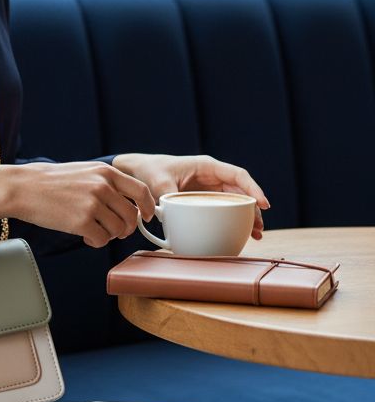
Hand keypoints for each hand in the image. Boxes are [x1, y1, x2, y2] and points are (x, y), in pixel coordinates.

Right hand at [0, 160, 157, 249]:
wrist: (23, 187)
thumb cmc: (50, 181)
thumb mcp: (84, 171)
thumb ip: (106, 182)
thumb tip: (127, 203)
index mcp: (106, 172)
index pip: (141, 191)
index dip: (148, 207)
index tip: (146, 217)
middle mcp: (102, 186)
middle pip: (131, 216)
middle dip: (126, 228)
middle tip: (115, 231)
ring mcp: (92, 204)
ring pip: (118, 230)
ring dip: (109, 235)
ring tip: (93, 231)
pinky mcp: (81, 222)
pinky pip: (101, 240)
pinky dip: (95, 241)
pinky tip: (84, 235)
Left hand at [111, 153, 269, 239]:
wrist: (139, 172)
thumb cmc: (150, 170)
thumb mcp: (158, 181)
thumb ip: (167, 193)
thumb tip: (171, 210)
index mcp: (207, 166)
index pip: (237, 175)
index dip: (252, 189)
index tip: (262, 204)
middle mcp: (212, 177)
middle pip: (241, 192)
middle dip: (253, 209)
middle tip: (259, 228)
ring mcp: (209, 188)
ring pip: (235, 201)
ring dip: (247, 216)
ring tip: (256, 235)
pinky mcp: (204, 199)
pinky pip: (224, 208)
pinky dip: (233, 219)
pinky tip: (240, 234)